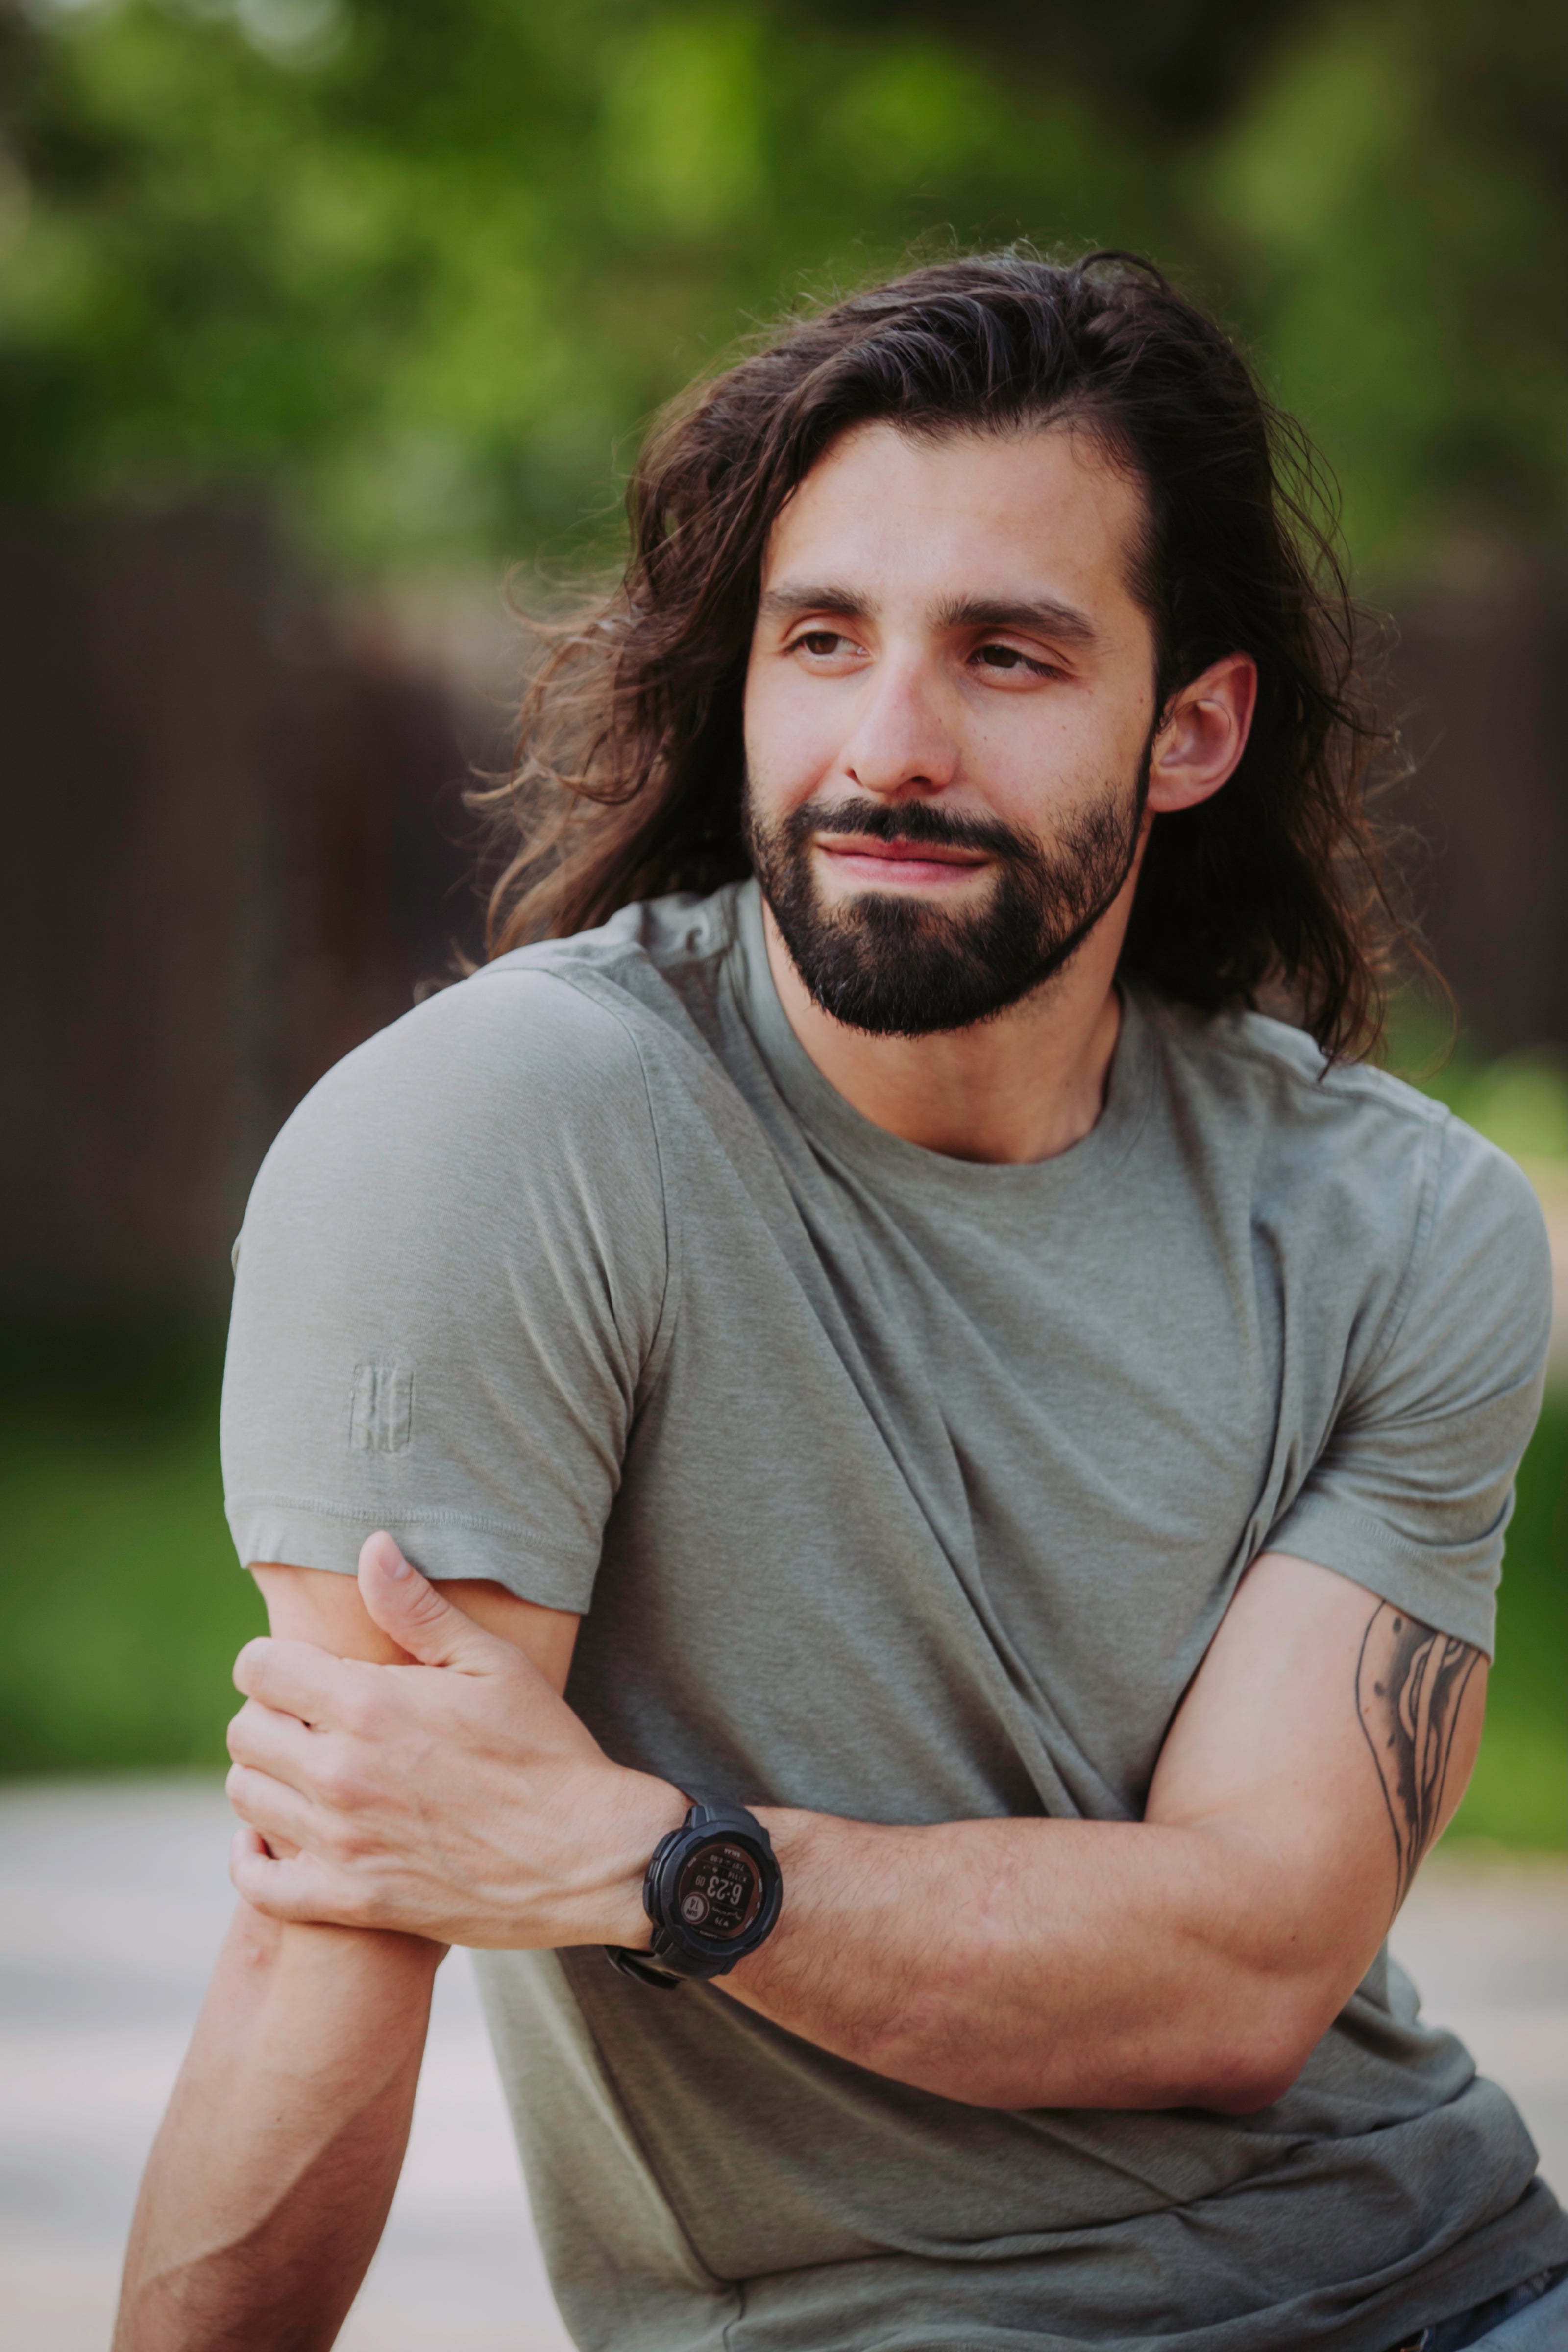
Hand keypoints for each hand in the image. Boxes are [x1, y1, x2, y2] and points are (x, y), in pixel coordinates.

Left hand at [225, 1533, 683, 1947]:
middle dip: (270, 1716)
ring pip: (247, 1799)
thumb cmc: (545, 1749)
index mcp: (369, 1705)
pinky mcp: (351, 1901)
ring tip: (306, 1771)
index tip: (302, 1670)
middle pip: (245, 1731)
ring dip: (267, 1778)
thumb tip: (372, 1546)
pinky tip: (277, 1840)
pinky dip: (253, 1861)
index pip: (260, 1668)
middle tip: (309, 1720)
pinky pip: (259, 1887)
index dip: (273, 1661)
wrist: (587, 1856)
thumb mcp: (492, 1663)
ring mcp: (342, 1843)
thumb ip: (419, 1607)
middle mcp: (341, 1774)